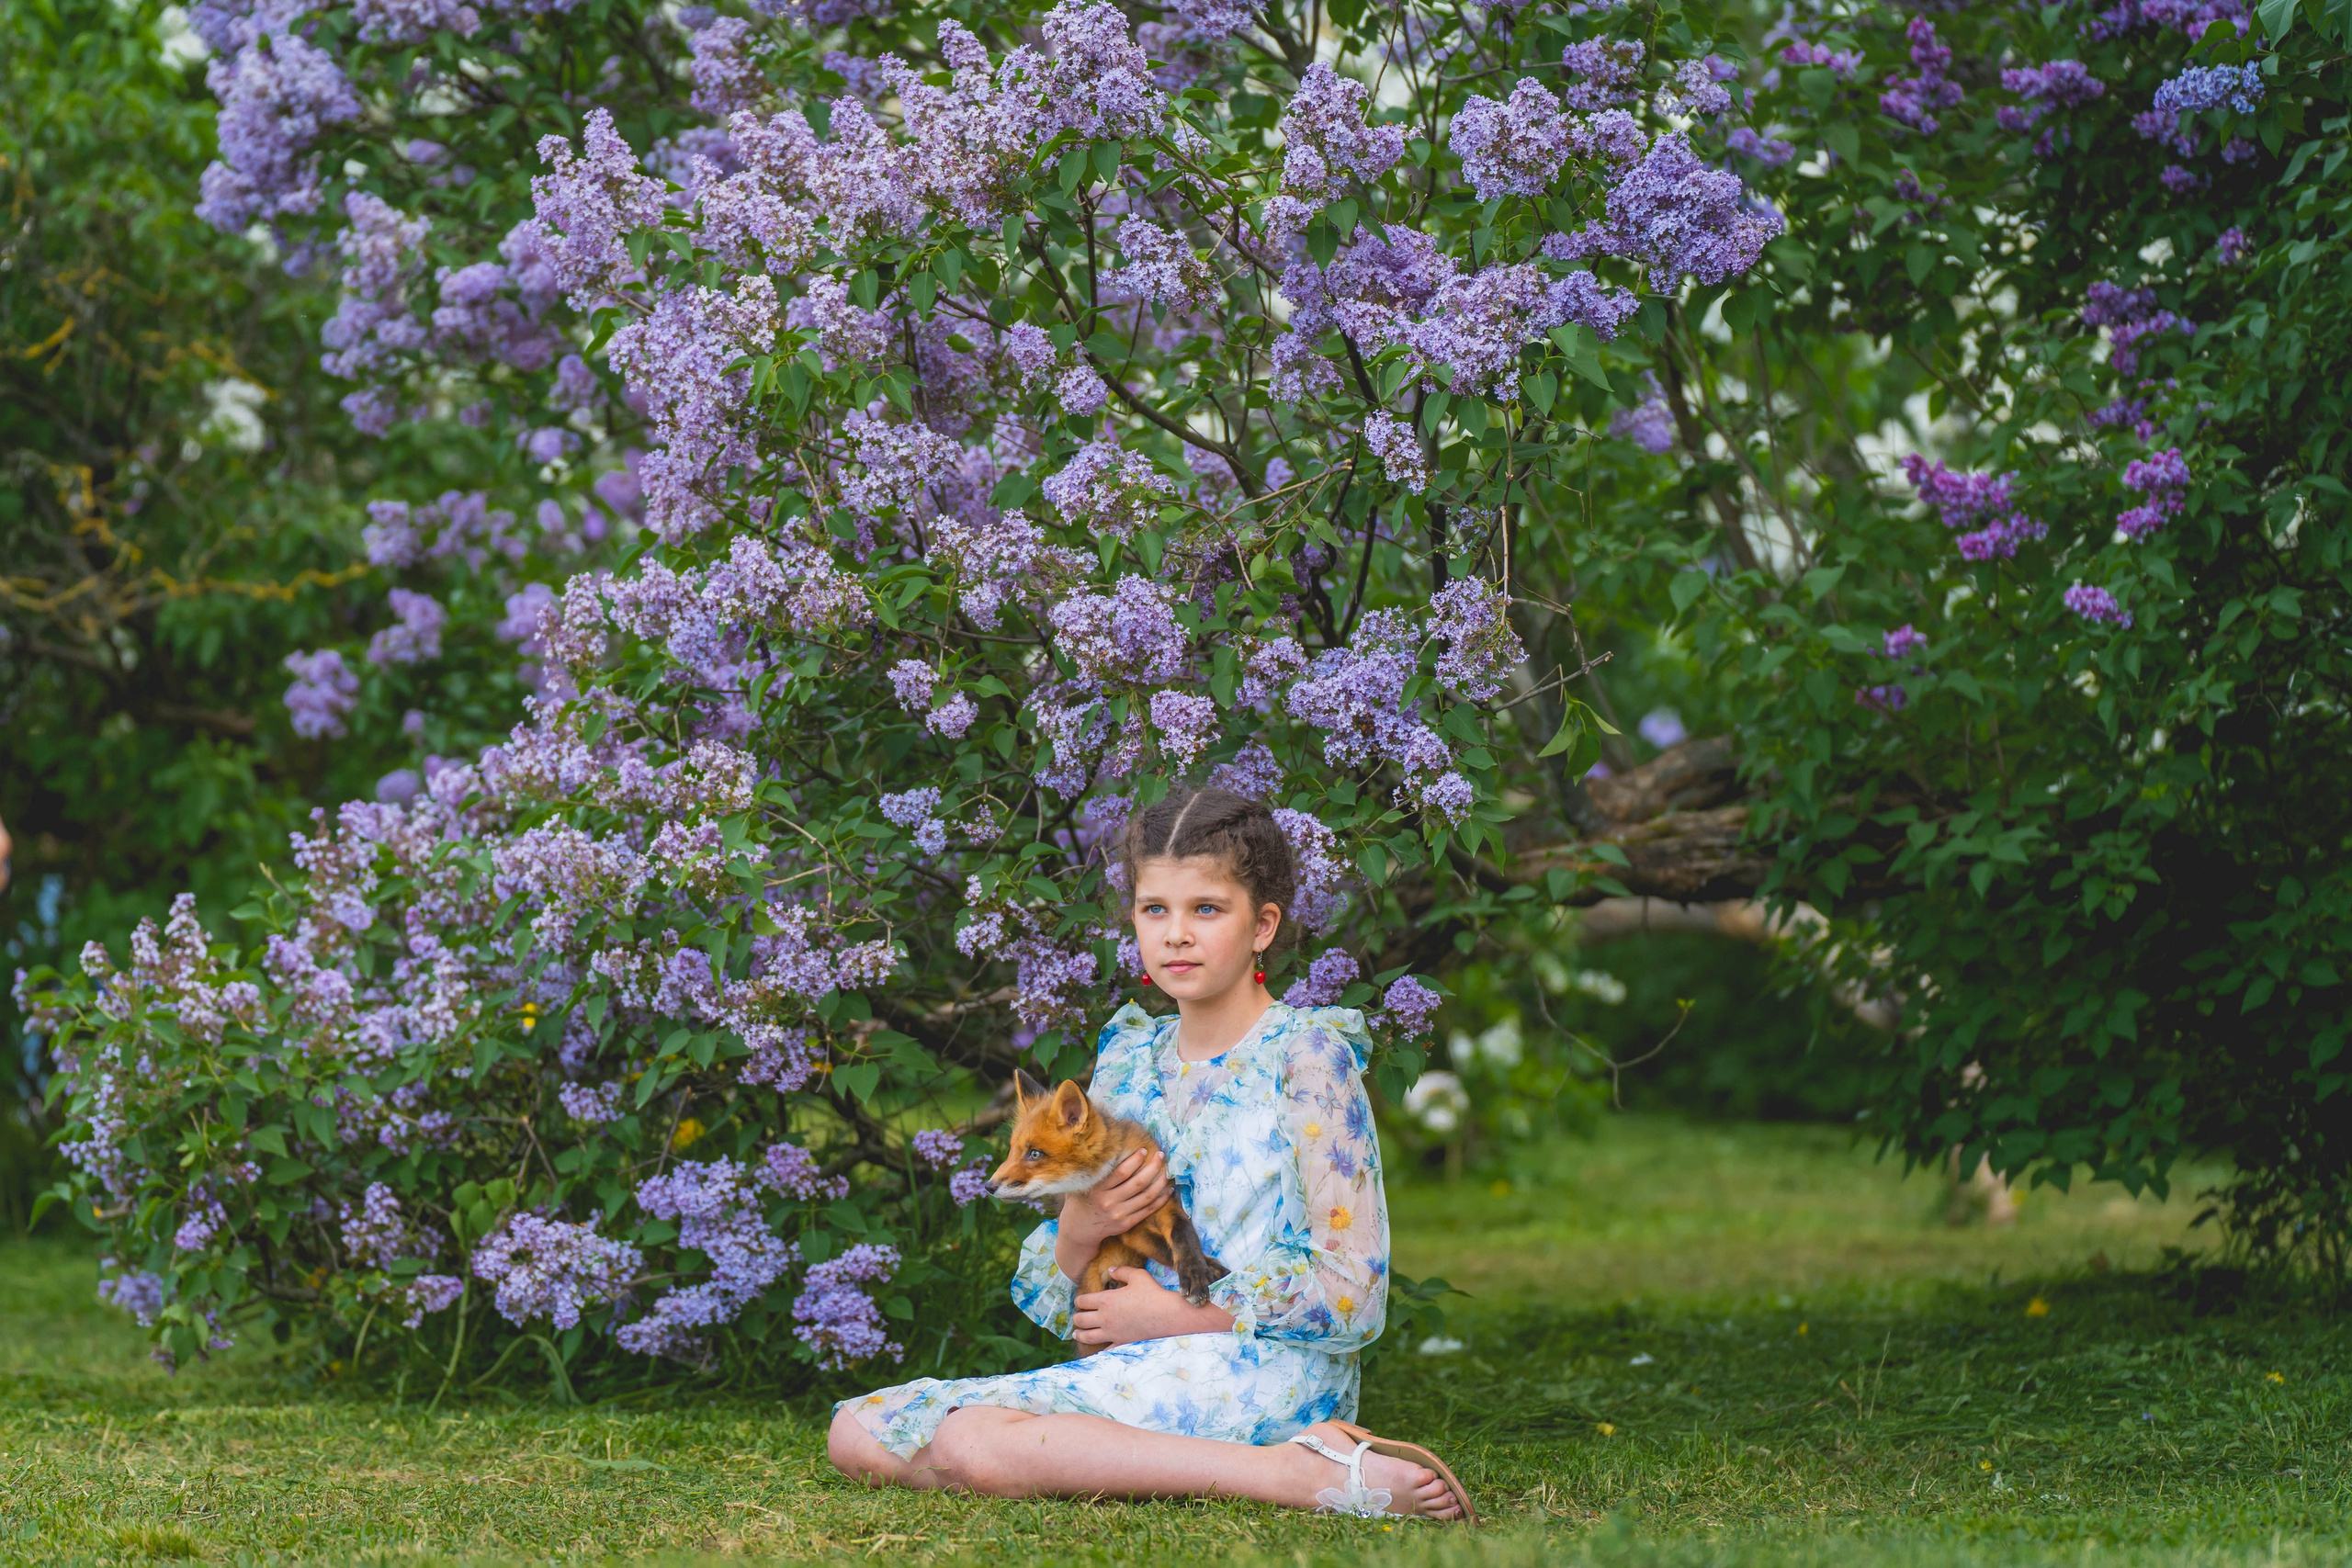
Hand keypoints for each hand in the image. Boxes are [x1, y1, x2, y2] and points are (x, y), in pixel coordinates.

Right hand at [1053, 1149, 1170, 1280]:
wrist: (1078, 1230)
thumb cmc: (1082, 1201)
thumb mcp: (1083, 1184)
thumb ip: (1096, 1171)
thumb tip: (1113, 1148)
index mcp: (1098, 1189)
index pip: (1121, 1172)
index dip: (1135, 1160)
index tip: (1144, 1150)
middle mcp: (1109, 1202)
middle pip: (1139, 1183)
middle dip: (1153, 1167)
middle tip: (1161, 1155)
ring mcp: (1119, 1215)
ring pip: (1147, 1196)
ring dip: (1160, 1182)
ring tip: (1166, 1170)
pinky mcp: (1127, 1224)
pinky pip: (1148, 1210)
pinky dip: (1161, 1199)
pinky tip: (1168, 1190)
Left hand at [1072, 1267, 1235, 1347]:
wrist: (1167, 1315)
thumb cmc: (1153, 1293)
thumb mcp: (1137, 1276)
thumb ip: (1121, 1272)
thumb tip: (1110, 1270)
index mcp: (1106, 1300)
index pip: (1083, 1301)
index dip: (1078, 1301)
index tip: (1079, 1301)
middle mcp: (1104, 1317)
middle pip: (1081, 1319)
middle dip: (1077, 1318)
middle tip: (1077, 1317)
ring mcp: (1112, 1332)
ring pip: (1088, 1336)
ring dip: (1080, 1334)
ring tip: (1076, 1334)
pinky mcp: (1121, 1342)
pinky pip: (1106, 1349)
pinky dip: (1100, 1349)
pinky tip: (1097, 1349)